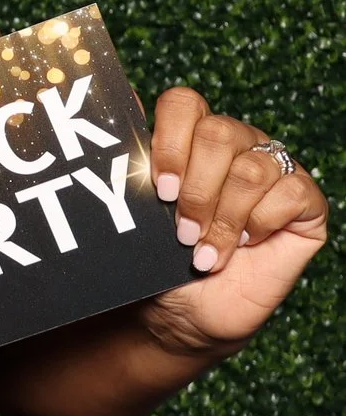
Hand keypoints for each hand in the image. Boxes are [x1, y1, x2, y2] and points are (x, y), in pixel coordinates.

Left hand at [140, 87, 326, 356]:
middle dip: (196, 191)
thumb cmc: (159, 259)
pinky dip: (261, 224)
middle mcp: (237, 145)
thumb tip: (110, 117)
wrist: (185, 311)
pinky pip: (291, 192)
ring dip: (223, 218)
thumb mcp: (136, 213)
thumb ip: (129, 165)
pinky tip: (246, 244)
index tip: (159, 190)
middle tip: (181, 230)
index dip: (170, 142)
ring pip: (253, 169)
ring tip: (205, 249)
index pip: (184, 103)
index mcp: (192, 137)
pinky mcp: (305, 201)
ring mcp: (274, 170)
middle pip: (219, 133)